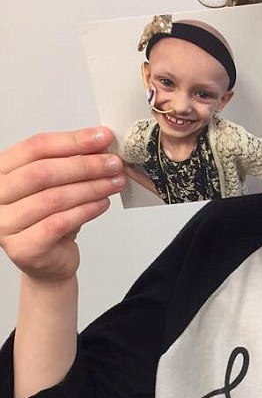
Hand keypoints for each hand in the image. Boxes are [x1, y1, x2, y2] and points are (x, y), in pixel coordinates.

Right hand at [0, 128, 125, 281]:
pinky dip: (86, 211)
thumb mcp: (58, 184)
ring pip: (53, 198)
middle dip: (85, 165)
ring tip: (114, 182)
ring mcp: (5, 224)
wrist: (49, 261)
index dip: (72, 140)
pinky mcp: (23, 248)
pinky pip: (58, 223)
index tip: (102, 137)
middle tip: (114, 163)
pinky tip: (103, 203)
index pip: (35, 147)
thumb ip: (72, 162)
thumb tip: (102, 142)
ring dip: (91, 188)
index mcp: (2, 171)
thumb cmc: (51, 218)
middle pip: (43, 172)